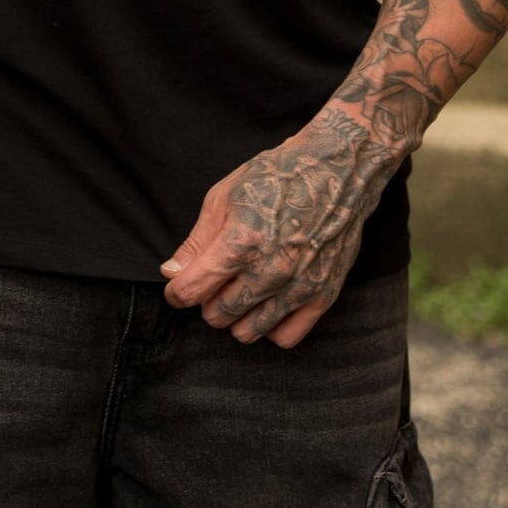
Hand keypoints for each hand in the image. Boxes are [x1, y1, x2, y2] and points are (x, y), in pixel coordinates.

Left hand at [160, 112, 397, 348]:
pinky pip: (285, 338)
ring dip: (236, 316)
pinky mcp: (323, 295)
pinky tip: (267, 302)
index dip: (176, 292)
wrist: (335, 170)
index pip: (191, 291)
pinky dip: (270, 326)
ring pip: (247, 332)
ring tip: (241, 289)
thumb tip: (171, 273)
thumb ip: (196, 241)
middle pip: (217, 315)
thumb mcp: (225, 196)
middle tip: (216, 278)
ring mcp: (298, 286)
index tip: (178, 286)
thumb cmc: (276, 176)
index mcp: (240, 242)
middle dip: (207, 300)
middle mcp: (270, 270)